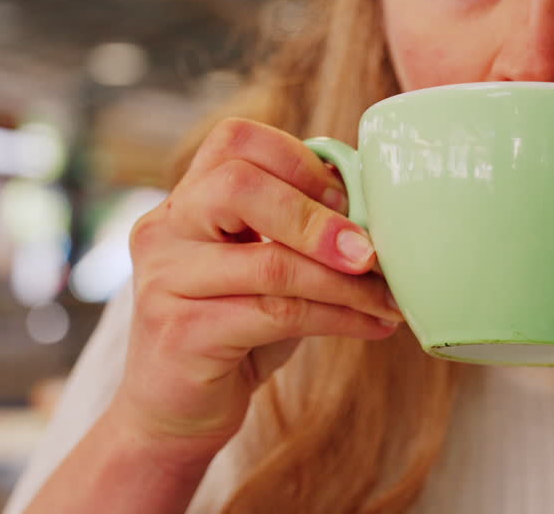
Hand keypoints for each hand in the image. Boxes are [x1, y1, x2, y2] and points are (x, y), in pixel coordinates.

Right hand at [108, 118, 401, 462]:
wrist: (174, 414)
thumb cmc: (232, 331)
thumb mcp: (261, 267)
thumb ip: (295, 229)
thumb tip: (375, 205)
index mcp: (186, 200)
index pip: (235, 140)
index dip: (299, 160)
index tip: (346, 200)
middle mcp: (165, 230)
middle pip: (240, 185)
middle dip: (317, 217)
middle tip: (370, 251)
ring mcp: (165, 281)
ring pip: (269, 262)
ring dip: (344, 281)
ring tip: (388, 297)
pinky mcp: (181, 334)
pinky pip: (276, 314)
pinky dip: (336, 318)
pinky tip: (371, 325)